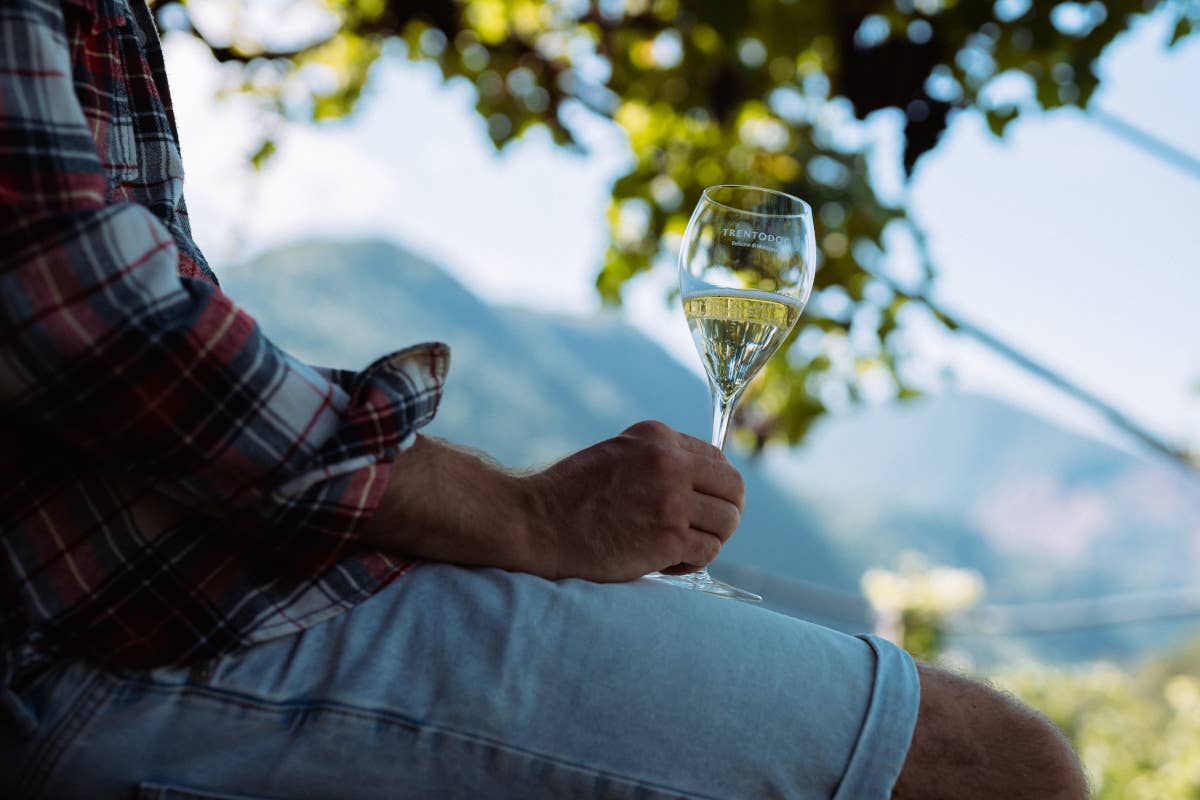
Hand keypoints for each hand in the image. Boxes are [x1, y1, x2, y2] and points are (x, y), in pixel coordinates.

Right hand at [518, 420, 744, 581]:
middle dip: (727, 512)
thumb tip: (703, 482)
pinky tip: (669, 563)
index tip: (705, 504)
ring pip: (726, 523)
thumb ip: (660, 459)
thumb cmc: (572, 495)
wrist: (537, 523)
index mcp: (658, 437)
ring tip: (681, 548)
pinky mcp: (668, 538)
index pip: (718, 459)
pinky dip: (693, 562)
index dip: (718, 487)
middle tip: (707, 529)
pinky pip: (708, 551)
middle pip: (734, 489)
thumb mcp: (619, 454)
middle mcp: (670, 463)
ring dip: (710, 539)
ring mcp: (671, 501)